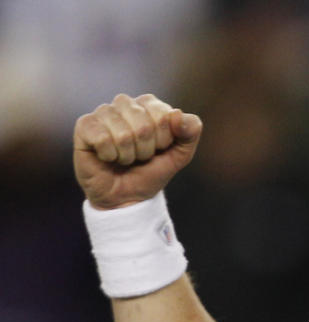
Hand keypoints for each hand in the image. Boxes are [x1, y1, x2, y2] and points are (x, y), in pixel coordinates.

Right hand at [73, 94, 201, 209]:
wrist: (127, 197)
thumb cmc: (151, 172)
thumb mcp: (180, 155)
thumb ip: (190, 132)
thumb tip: (177, 114)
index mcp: (150, 105)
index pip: (164, 115)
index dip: (164, 140)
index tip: (158, 150)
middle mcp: (125, 103)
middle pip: (144, 124)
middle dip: (146, 150)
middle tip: (140, 157)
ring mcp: (103, 112)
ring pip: (123, 133)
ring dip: (128, 155)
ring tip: (124, 158)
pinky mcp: (85, 125)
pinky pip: (103, 138)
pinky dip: (110, 156)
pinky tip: (107, 157)